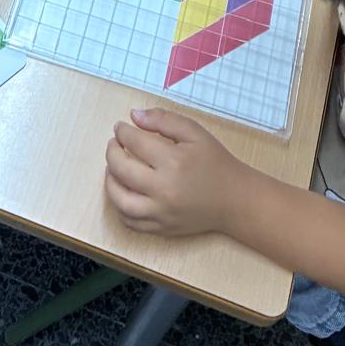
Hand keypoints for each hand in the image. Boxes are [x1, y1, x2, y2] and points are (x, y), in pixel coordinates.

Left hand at [105, 108, 244, 234]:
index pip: (134, 142)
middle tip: (114, 144)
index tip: (120, 128)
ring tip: (113, 168)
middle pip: (122, 170)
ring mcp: (161, 213)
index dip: (122, 132)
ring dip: (110, 182)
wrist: (234, 200)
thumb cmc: (214, 162)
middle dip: (112, 152)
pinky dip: (120, 207)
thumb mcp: (194, 132)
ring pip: (120, 200)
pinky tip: (123, 192)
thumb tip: (134, 116)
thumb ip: (163, 119)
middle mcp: (164, 190)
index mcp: (173, 162)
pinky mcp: (162, 229)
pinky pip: (130, 222)